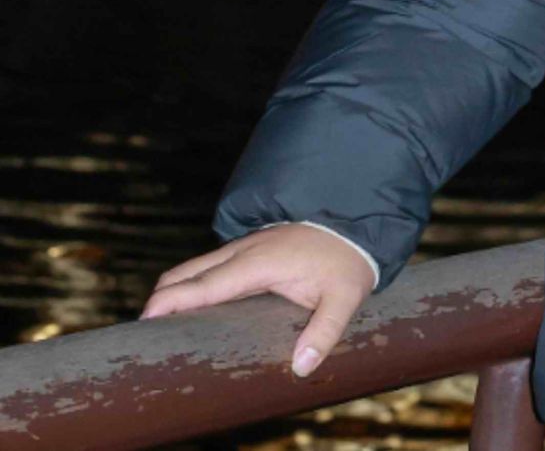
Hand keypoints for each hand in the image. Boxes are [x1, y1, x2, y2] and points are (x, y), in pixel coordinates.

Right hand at [139, 222, 374, 378]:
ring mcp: (244, 246)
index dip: (173, 301)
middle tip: (143, 337)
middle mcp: (245, 250)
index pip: (206, 283)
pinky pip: (208, 266)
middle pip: (187, 272)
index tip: (146, 320)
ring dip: (172, 291)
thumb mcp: (346, 297)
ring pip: (194, 266)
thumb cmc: (348, 261)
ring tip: (155, 329)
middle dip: (161, 300)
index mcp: (261, 262)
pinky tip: (185, 311)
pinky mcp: (248, 249)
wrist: (357, 221)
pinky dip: (188, 285)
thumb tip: (301, 368)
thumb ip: (326, 330)